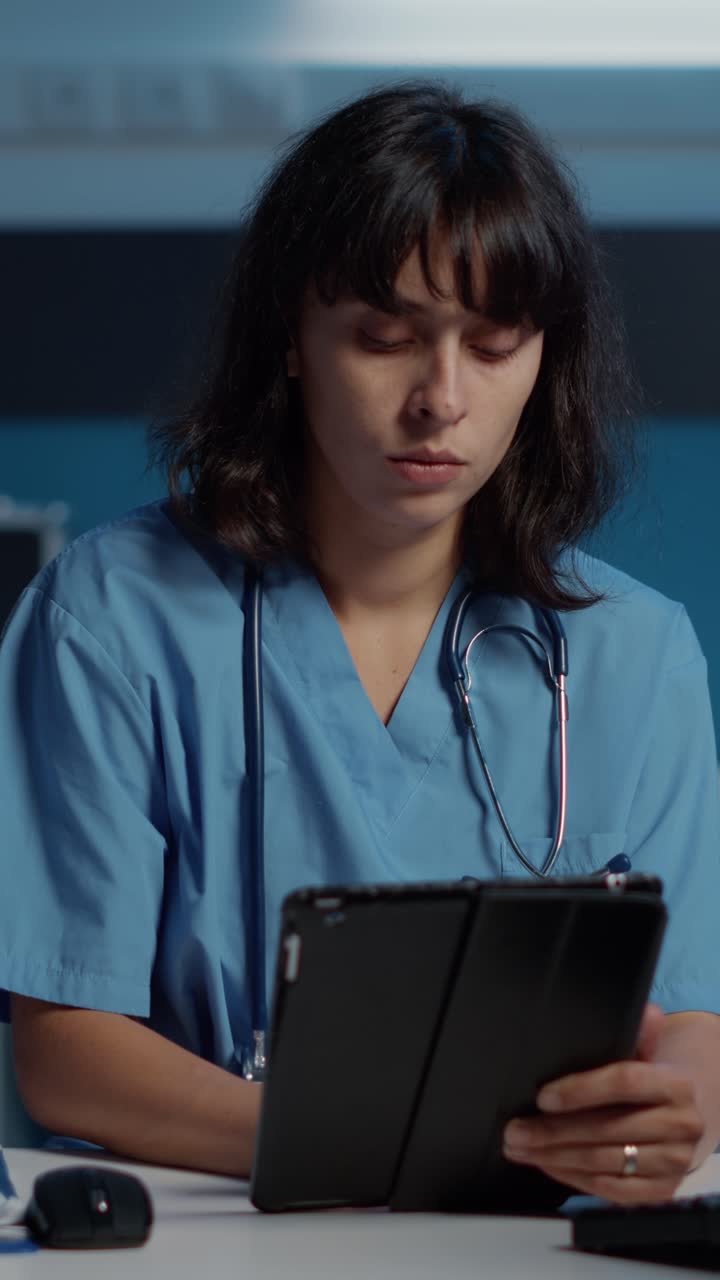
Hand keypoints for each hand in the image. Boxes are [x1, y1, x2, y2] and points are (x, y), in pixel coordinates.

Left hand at [502, 1005, 705, 1203]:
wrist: (686, 1113)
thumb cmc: (651, 1076)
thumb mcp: (645, 1050)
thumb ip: (636, 1031)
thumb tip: (640, 1011)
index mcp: (676, 1084)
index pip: (623, 1083)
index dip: (580, 1090)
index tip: (542, 1097)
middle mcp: (681, 1127)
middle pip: (606, 1129)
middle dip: (553, 1132)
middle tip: (514, 1130)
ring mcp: (673, 1164)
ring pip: (603, 1163)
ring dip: (553, 1157)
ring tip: (519, 1148)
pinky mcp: (661, 1192)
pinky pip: (609, 1189)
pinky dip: (573, 1178)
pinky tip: (547, 1164)